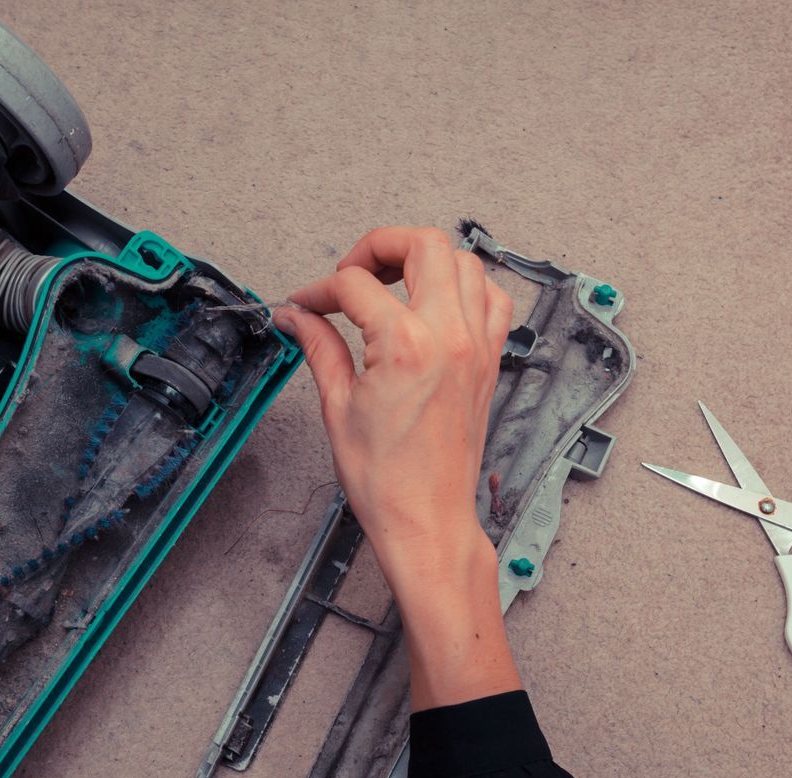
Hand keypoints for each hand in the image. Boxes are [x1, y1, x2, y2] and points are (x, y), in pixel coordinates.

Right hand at [272, 226, 520, 708]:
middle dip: (381, 246)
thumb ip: (320, 347)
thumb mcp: (338, 407)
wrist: (427, 519)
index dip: (321, 289)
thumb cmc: (387, 481)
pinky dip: (466, 287)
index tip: (306, 304)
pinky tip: (435, 305)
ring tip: (393, 282)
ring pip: (465, 261)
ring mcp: (477, 346)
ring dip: (425, 261)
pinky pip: (492, 298)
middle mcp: (449, 336)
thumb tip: (299, 316)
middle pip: (424, 244)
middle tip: (353, 272)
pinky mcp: (490, 362)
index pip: (355, 285)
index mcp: (404, 346)